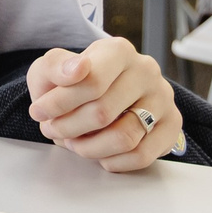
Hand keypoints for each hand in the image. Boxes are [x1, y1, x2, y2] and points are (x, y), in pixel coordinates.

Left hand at [25, 37, 180, 171]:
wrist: (98, 93)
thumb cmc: (73, 81)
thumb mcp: (51, 68)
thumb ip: (56, 66)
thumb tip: (77, 70)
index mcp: (118, 51)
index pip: (91, 81)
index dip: (59, 104)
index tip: (39, 112)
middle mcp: (146, 71)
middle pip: (103, 113)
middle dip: (69, 128)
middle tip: (54, 130)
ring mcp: (163, 99)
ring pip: (125, 137)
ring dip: (89, 148)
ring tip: (73, 142)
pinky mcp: (172, 125)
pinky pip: (143, 155)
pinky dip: (114, 161)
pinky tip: (99, 153)